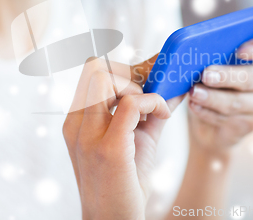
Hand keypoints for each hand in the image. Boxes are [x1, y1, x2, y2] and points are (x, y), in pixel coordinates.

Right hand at [63, 57, 182, 219]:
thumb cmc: (125, 184)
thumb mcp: (138, 140)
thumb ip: (152, 111)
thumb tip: (175, 85)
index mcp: (77, 121)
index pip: (92, 72)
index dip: (122, 68)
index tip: (147, 77)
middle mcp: (77, 125)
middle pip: (95, 67)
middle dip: (129, 71)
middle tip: (151, 90)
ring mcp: (89, 136)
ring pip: (106, 78)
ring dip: (138, 86)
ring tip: (154, 108)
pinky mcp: (109, 149)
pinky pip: (132, 103)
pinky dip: (153, 101)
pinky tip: (163, 115)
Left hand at [187, 29, 252, 154]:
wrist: (208, 118)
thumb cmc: (210, 79)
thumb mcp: (211, 62)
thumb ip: (212, 53)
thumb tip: (198, 50)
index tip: (241, 50)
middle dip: (227, 76)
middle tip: (205, 75)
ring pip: (239, 101)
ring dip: (213, 96)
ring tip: (194, 92)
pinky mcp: (251, 123)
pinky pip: (229, 118)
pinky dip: (207, 111)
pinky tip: (195, 105)